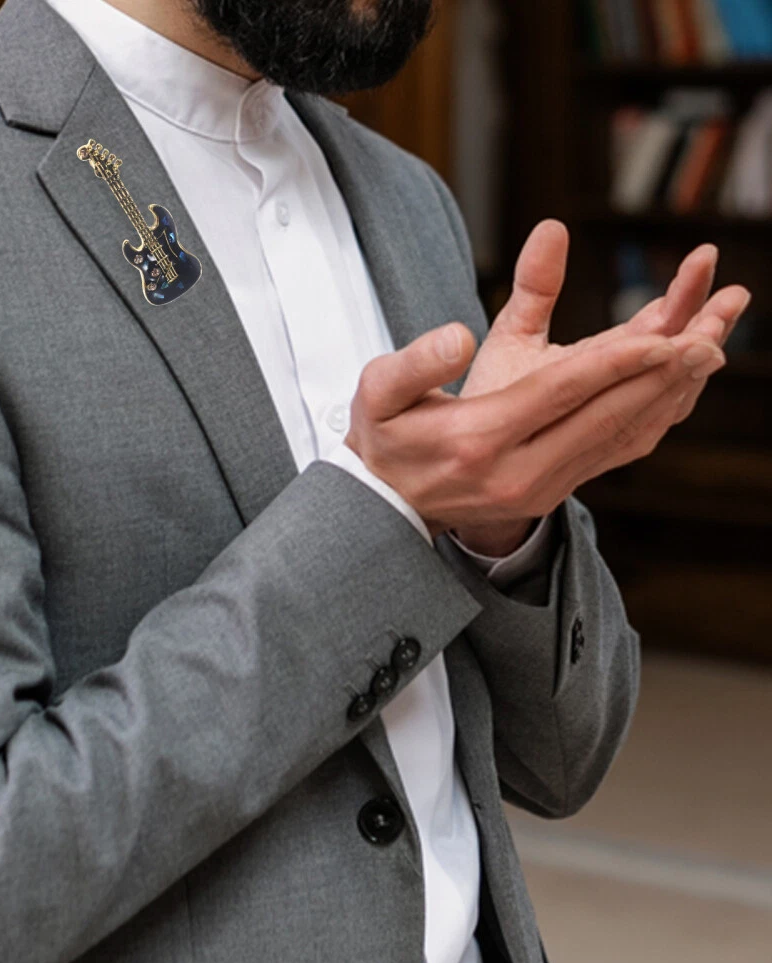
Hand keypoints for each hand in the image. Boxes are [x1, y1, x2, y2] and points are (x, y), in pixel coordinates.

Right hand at [343, 239, 750, 542]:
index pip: (559, 394)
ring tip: (703, 357)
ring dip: (661, 399)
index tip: (662, 333)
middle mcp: (516, 472)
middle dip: (657, 377)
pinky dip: (643, 423)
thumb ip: (416, 361)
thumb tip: (459, 335)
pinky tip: (669, 395)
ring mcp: (537, 490)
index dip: (613, 363)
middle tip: (708, 337)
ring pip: (613, 439)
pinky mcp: (549, 495)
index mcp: (477, 439)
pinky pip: (607, 456)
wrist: (386, 504)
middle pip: (601, 418)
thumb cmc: (383, 438)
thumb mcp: (378, 393)